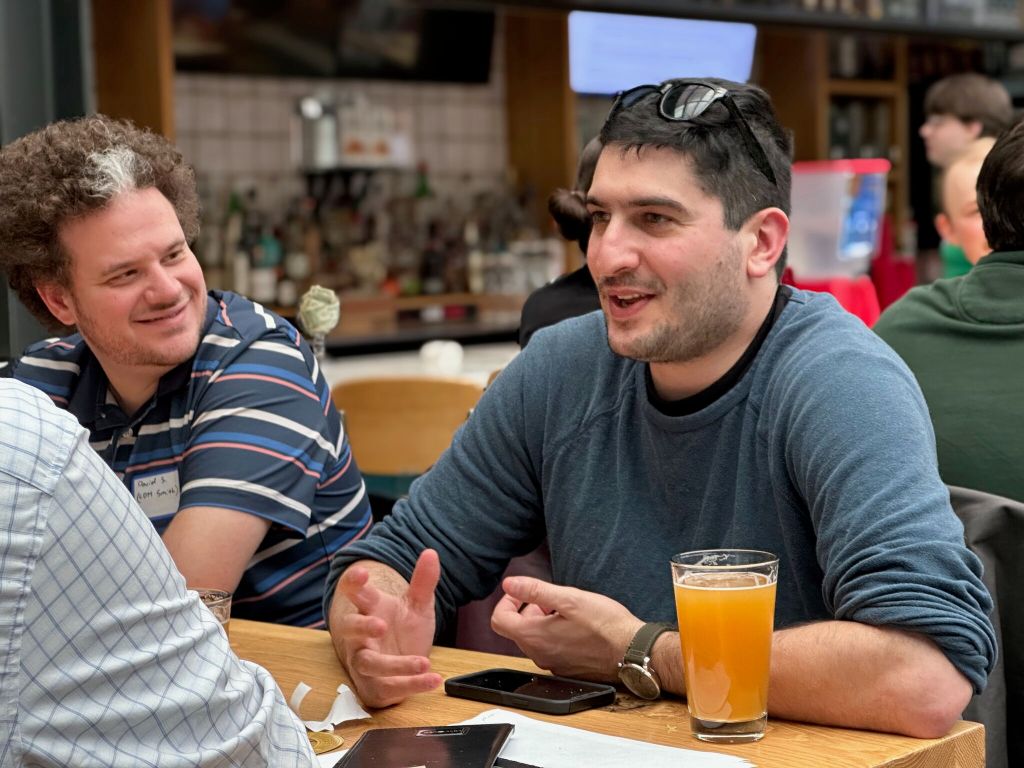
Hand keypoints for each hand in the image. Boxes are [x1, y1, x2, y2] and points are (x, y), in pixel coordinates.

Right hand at [331, 550, 442, 706]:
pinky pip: (389, 688)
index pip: (354, 593)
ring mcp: (366, 663)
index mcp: (369, 610)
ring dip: (393, 664)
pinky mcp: (377, 687)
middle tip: (380, 624)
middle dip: (362, 626)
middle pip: (351, 629)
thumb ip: (423, 581)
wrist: (404, 664)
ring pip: (368, 663)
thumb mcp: (416, 605)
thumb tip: (431, 553)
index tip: (361, 574)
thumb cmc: (402, 630)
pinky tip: (433, 679)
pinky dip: (412, 686)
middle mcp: (361, 637)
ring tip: (422, 662)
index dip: (353, 583)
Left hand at [491, 576, 642, 680]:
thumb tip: (509, 583)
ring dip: (543, 620)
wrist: (633, 652)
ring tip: (568, 610)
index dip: (508, 601)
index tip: (524, 592)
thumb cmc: (606, 625)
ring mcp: (553, 664)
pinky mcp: (567, 669)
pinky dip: (555, 634)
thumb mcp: (569, 598)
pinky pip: (550, 648)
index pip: (499, 620)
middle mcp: (540, 655)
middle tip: (553, 598)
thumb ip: (535, 590)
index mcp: (535, 637)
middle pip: (517, 629)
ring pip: (535, 638)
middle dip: (529, 609)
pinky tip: (577, 625)